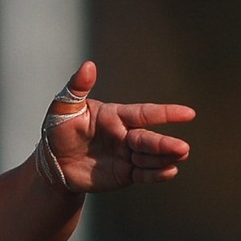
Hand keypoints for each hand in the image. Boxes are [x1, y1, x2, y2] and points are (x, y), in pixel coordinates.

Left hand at [39, 60, 193, 193]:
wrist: (52, 164)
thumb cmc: (58, 131)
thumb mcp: (63, 108)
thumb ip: (77, 88)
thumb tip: (88, 66)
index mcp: (116, 116)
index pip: (144, 113)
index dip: (166, 113)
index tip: (188, 114)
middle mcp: (125, 135)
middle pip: (148, 139)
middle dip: (165, 144)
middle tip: (183, 149)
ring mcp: (126, 155)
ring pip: (149, 157)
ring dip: (165, 158)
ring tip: (180, 157)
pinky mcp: (124, 174)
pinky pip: (142, 174)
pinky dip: (155, 174)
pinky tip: (169, 172)